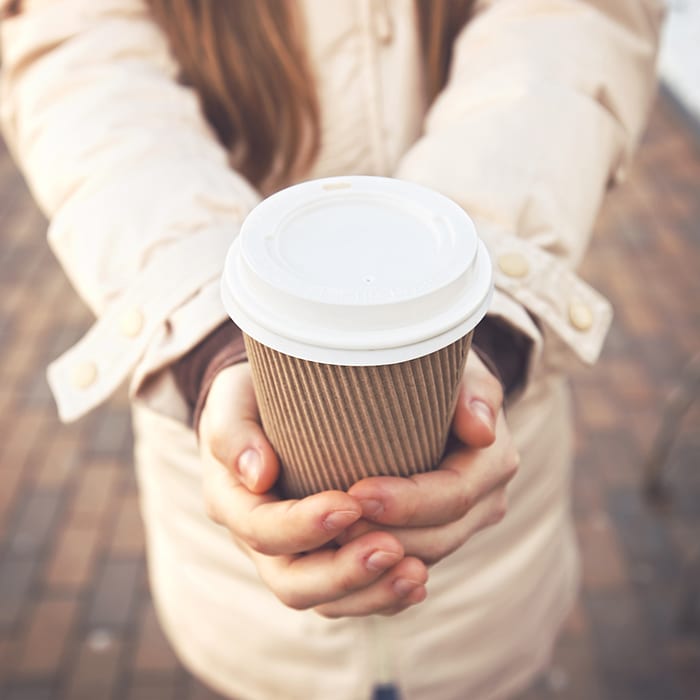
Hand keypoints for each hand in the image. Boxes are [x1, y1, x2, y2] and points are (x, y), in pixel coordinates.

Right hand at [198, 362, 428, 616]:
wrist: (270, 406)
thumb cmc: (253, 395)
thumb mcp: (232, 396)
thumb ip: (234, 430)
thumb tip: (257, 475)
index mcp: (232, 502)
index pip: (262, 530)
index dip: (303, 525)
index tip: (350, 502)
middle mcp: (261, 540)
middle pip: (294, 583)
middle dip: (344, 573)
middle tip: (392, 548)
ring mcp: (295, 555)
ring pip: (329, 600)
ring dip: (374, 591)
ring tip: (417, 573)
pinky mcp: (327, 558)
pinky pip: (353, 595)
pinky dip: (385, 594)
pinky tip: (416, 582)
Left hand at [337, 351, 519, 565]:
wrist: (442, 386)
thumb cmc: (441, 369)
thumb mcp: (459, 364)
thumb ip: (473, 390)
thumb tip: (482, 432)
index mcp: (494, 460)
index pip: (454, 495)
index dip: (407, 502)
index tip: (357, 491)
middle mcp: (487, 499)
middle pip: (439, 536)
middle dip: (385, 533)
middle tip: (331, 525)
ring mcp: (466, 522)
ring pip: (423, 556)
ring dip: (377, 554)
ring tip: (328, 539)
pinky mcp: (440, 532)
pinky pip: (411, 559)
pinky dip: (378, 561)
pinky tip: (340, 551)